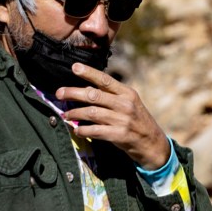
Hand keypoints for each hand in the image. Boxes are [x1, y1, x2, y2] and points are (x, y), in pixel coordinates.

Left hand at [56, 62, 170, 170]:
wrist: (153, 143)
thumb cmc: (137, 120)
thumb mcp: (130, 103)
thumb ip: (111, 96)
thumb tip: (85, 89)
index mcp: (127, 93)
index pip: (105, 80)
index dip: (89, 73)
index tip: (74, 67)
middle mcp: (125, 104)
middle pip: (94, 95)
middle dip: (73, 93)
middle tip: (59, 93)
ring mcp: (122, 120)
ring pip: (92, 113)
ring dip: (75, 113)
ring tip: (65, 114)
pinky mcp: (119, 135)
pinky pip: (96, 130)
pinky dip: (83, 130)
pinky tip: (76, 129)